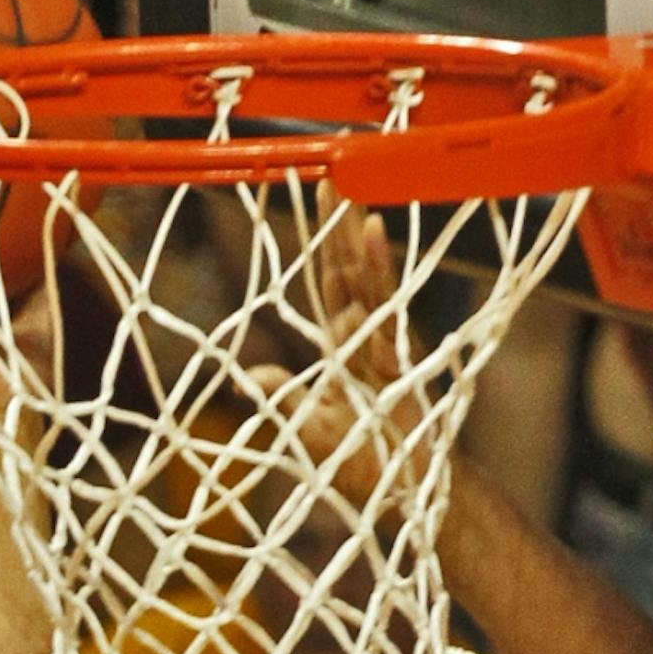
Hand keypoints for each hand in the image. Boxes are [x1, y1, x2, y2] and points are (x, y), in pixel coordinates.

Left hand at [286, 185, 428, 512]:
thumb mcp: (311, 430)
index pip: (331, 280)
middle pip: (348, 266)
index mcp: (344, 345)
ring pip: (365, 275)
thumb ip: (283, 398)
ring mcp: (383, 342)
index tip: (315, 193)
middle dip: (338, 217)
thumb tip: (244, 375)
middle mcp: (364, 335)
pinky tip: (371, 232)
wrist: (409, 493)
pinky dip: (378, 268)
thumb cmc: (366, 465)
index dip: (323, 240)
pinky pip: (385, 304)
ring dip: (353, 227)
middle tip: (331, 160)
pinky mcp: (398, 355)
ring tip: (345, 182)